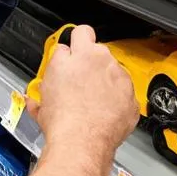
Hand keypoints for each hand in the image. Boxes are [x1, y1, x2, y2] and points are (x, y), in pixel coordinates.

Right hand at [28, 26, 138, 161]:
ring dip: (105, 83)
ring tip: (91, 103)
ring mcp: (121, 81)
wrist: (81, 143)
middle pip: (99, 54)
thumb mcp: (45, 85)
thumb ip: (54, 65)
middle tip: (79, 82)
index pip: (81, 32)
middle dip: (90, 65)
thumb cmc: (63, 118)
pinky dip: (116, 102)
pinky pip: (124, 95)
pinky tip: (103, 114)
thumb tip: (58, 60)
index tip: (75, 51)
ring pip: (113, 74)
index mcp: (82, 53)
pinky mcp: (131, 100)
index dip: (76, 42)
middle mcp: (105, 62)